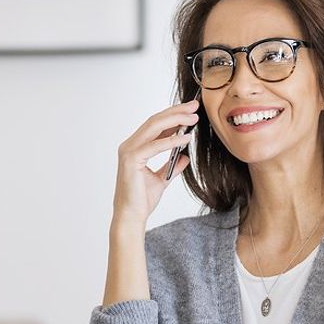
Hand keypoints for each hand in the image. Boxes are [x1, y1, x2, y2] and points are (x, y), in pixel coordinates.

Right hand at [111, 99, 199, 227]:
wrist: (132, 216)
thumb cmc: (142, 200)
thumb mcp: (162, 179)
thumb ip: (172, 166)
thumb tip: (184, 157)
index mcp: (135, 148)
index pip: (155, 125)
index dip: (173, 115)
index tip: (191, 111)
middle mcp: (129, 146)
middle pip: (155, 121)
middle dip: (176, 112)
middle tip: (195, 107)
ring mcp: (129, 151)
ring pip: (154, 127)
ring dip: (176, 120)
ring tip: (193, 118)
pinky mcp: (131, 159)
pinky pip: (155, 145)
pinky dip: (172, 140)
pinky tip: (186, 138)